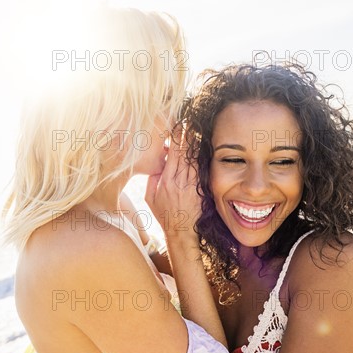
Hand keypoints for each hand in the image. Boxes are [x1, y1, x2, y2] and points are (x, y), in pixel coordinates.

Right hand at [145, 123, 200, 247]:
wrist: (180, 231)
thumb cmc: (164, 214)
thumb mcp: (150, 197)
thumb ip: (152, 179)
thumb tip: (157, 164)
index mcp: (166, 180)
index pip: (172, 154)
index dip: (175, 138)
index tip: (176, 126)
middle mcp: (180, 181)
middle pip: (186, 153)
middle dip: (187, 136)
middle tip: (189, 121)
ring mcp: (192, 185)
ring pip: (195, 159)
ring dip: (196, 144)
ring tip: (197, 129)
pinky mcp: (200, 189)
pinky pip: (201, 170)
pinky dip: (201, 158)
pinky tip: (202, 148)